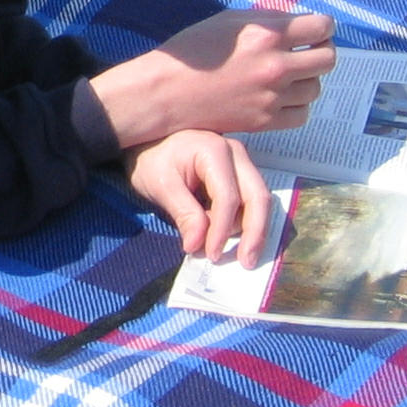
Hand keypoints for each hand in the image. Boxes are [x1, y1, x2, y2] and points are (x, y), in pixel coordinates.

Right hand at [86, 8, 334, 146]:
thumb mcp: (229, 20)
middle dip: (320, 51)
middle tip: (305, 52)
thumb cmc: (193, 51)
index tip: (314, 30)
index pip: (322, 27)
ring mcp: (272, 96)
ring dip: (306, 79)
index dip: (322, 27)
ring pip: (316, 87)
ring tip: (288, 76)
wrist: (166, 92)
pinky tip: (280, 97)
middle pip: (328, 59)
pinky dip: (297, 105)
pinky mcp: (266, 121)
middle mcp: (275, 65)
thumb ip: (268, 20)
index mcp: (267, 34)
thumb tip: (299, 23)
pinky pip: (302, 114)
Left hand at [126, 130, 273, 265]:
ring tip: (222, 249)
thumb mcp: (160, 186)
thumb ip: (183, 214)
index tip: (211, 254)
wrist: (147, 144)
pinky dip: (244, 221)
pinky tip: (231, 240)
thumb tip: (197, 246)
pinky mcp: (240, 174)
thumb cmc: (151, 160)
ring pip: (258, 200)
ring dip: (248, 229)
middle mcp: (235, 153)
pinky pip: (251, 200)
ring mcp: (241, 162)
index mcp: (214, 151)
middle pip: (258, 197)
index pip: (228, 197)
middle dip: (255, 233)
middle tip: (246, 262)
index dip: (222, 230)